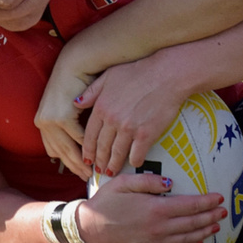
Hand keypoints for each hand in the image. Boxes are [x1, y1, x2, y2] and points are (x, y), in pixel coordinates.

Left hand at [34, 57, 94, 179]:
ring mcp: (51, 120)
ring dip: (82, 162)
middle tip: (88, 177)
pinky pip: (78, 137)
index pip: (53, 148)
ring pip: (68, 149)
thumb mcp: (69, 106)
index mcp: (43, 121)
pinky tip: (98, 153)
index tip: (78, 170)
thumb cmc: (76, 82)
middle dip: (75, 166)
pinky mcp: (62, 118)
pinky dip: (88, 146)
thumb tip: (77, 143)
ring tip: (94, 171)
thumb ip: (70, 124)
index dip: (66, 161)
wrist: (76, 63)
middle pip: (60, 152)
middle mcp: (43, 123)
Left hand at [76, 57, 186, 178]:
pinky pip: (136, 154)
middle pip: (101, 147)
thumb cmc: (139, 71)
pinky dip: (134, 161)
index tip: (87, 159)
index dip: (87, 150)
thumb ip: (92, 91)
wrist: (166, 74)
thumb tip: (76, 103)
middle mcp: (112, 120)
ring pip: (117, 154)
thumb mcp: (109, 75)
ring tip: (111, 172)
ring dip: (113, 165)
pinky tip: (133, 163)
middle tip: (98, 170)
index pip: (89, 134)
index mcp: (101, 107)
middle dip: (99, 161)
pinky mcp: (146, 134)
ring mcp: (129, 129)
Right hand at [79, 173, 225, 242]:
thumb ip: (148, 181)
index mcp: (154, 209)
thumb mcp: (123, 183)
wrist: (90, 230)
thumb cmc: (106, 202)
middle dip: (211, 216)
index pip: (188, 205)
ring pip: (187, 238)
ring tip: (216, 225)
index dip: (206, 202)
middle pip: (192, 223)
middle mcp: (159, 228)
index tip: (218, 197)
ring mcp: (155, 242)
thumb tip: (170, 183)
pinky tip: (197, 240)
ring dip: (204, 231)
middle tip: (224, 211)